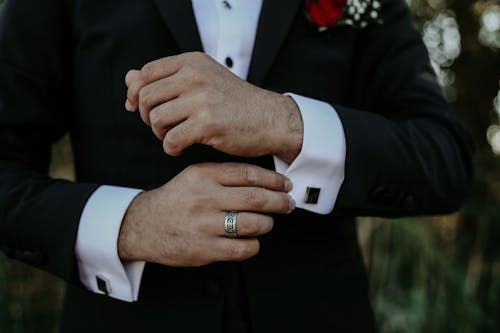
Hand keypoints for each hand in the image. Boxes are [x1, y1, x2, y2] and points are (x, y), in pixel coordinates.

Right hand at [118, 163, 294, 266]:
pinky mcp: (204, 249)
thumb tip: (264, 180)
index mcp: (204, 176)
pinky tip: (251, 241)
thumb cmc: (175, 200)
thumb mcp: (194, 176)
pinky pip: (243, 248)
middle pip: (256, 199)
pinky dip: (254, 245)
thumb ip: (224, 175)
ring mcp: (204, 225)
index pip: (249, 174)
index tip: (286, 185)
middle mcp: (205, 198)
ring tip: (267, 222)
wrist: (142, 225)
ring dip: (267, 224)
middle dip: (280, 202)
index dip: (274, 180)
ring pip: (254, 224)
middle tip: (288, 204)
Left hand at [125, 52, 302, 163]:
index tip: (136, 108)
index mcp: (192, 63)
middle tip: (161, 126)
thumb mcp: (202, 81)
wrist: (270, 119)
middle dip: (146, 116)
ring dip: (159, 133)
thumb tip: (128, 78)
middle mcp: (195, 76)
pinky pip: (171, 139)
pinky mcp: (208, 124)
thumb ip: (165, 79)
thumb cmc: (235, 103)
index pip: (146, 73)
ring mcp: (202, 99)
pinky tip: (180, 148)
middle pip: (145, 97)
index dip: (135, 93)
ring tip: (174, 136)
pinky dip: (171, 148)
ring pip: (155, 119)